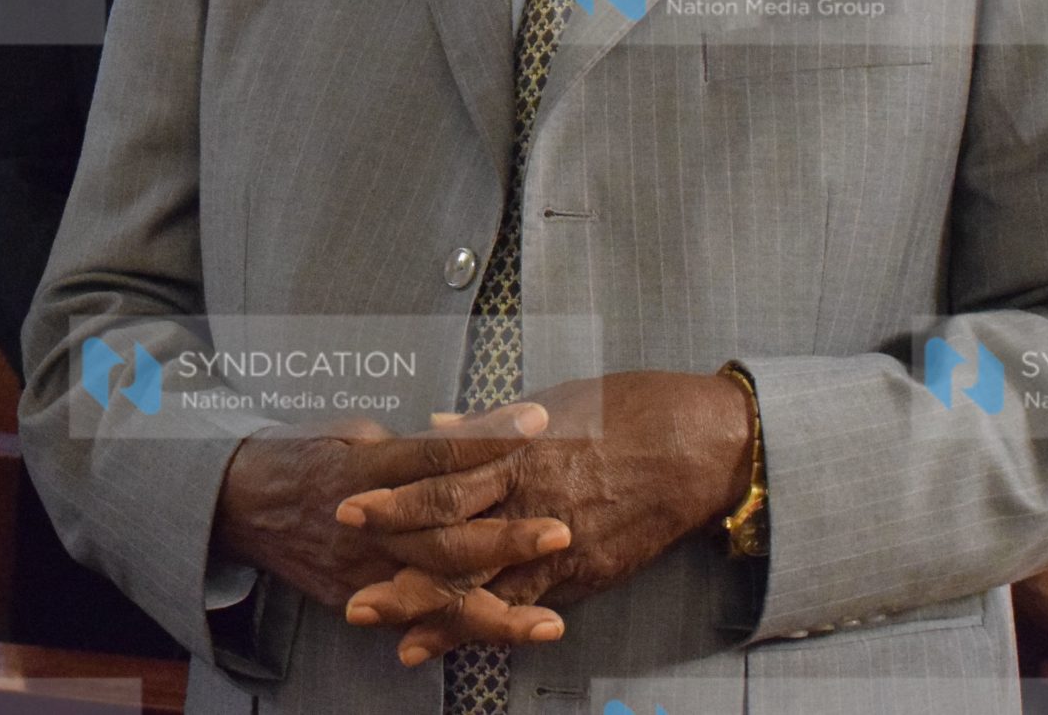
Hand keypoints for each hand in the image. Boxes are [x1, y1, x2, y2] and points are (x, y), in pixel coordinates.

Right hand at [210, 404, 569, 647]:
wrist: (241, 504)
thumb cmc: (306, 455)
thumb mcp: (355, 432)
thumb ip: (412, 446)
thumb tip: (469, 439)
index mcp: (367, 468)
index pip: (436, 454)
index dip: (487, 438)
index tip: (536, 423)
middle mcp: (366, 523)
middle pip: (442, 533)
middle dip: (504, 536)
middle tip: (560, 530)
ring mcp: (362, 568)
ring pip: (435, 591)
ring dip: (495, 608)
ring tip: (550, 621)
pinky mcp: (357, 599)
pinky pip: (415, 619)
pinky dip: (460, 633)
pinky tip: (503, 640)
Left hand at [337, 372, 755, 662]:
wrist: (697, 443)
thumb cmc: (627, 407)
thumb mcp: (553, 400)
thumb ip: (489, 423)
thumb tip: (437, 425)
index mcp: (517, 450)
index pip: (442, 480)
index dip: (394, 500)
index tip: (350, 511)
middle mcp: (532, 500)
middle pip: (455, 544)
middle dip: (404, 574)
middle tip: (354, 599)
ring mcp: (562, 542)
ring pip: (492, 586)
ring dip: (442, 616)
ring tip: (395, 639)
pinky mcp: (588, 573)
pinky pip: (534, 605)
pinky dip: (495, 627)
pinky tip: (466, 646)